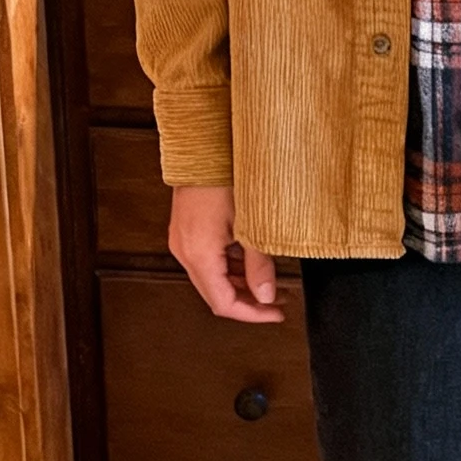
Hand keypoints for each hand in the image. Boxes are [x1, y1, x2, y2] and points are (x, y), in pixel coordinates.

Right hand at [169, 184, 284, 323]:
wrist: (204, 146)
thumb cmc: (225, 176)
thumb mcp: (251, 225)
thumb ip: (259, 264)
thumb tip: (267, 295)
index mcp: (198, 254)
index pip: (223, 303)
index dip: (252, 314)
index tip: (275, 313)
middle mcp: (185, 250)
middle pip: (216, 294)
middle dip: (248, 302)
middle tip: (277, 302)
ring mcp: (183, 240)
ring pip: (212, 278)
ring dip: (240, 285)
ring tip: (270, 282)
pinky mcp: (187, 230)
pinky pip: (208, 260)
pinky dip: (231, 267)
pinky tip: (252, 261)